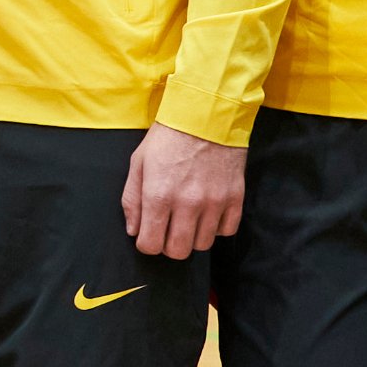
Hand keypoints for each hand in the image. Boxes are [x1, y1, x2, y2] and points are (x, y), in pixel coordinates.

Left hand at [122, 124, 244, 260]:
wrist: (206, 115)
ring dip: (192, 236)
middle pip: (178, 251)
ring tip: (188, 218)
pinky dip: (216, 227)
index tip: (149, 233)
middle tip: (168, 228)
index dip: (146, 243)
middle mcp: (187, 203)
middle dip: (168, 245)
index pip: (150, 245)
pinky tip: (208, 212)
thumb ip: (131, 200)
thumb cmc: (168, 137)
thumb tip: (134, 230)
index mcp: (158, 195)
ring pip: (202, 245)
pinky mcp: (235, 198)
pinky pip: (226, 231)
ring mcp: (214, 202)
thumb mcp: (138, 163)